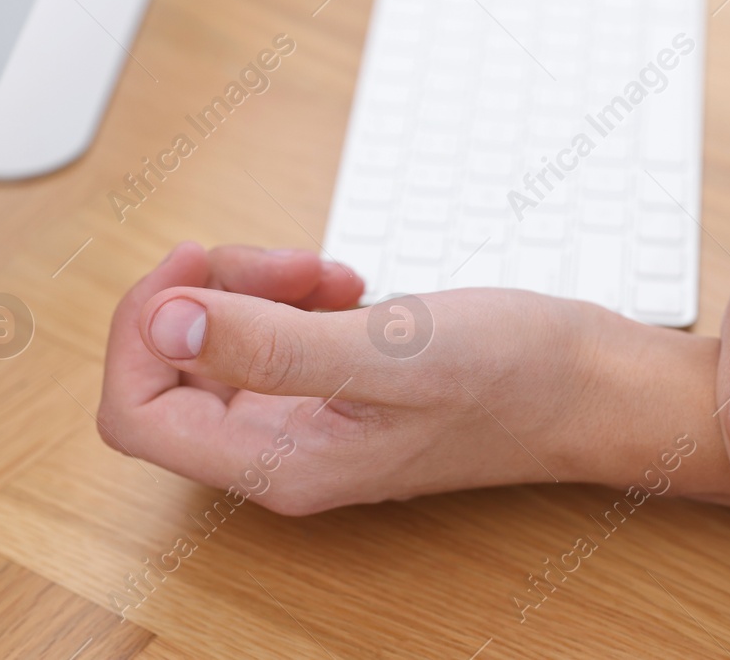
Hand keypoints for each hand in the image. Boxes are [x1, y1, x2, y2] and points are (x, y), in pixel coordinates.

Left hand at [97, 243, 611, 512]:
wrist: (592, 385)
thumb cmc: (513, 379)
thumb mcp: (389, 352)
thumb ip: (269, 345)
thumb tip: (161, 323)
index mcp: (279, 464)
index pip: (137, 413)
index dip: (145, 331)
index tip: (197, 270)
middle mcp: (280, 453)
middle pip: (169, 372)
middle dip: (206, 298)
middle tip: (286, 264)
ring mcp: (307, 421)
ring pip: (216, 346)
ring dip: (250, 288)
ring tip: (326, 272)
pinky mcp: (336, 389)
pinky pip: (268, 336)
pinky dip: (289, 295)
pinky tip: (346, 285)